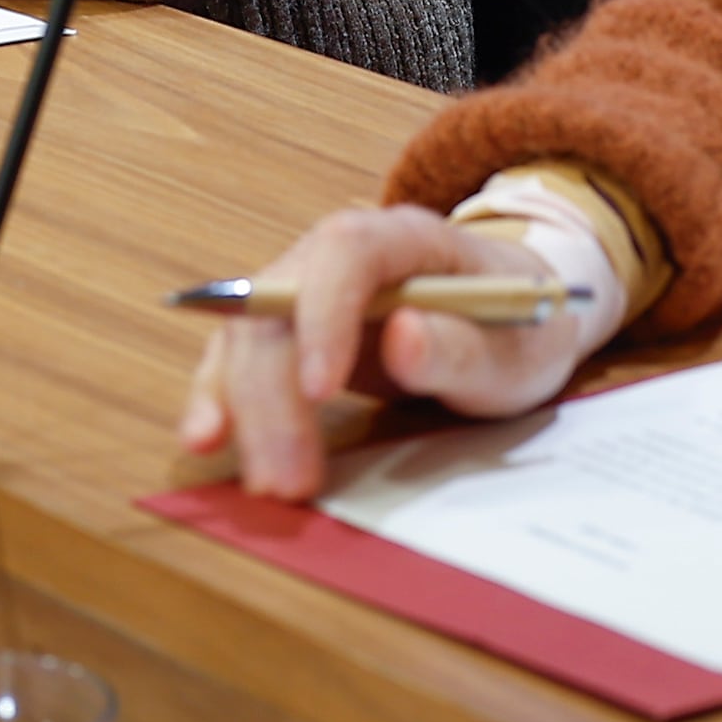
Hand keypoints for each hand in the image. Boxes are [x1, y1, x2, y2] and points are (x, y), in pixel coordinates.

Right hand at [176, 203, 605, 500]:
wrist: (510, 320)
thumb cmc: (515, 325)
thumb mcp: (516, 347)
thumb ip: (463, 346)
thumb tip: (403, 337)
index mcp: (405, 237)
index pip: (346, 250)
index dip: (323, 314)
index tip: (322, 392)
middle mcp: (339, 255)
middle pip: (280, 305)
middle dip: (275, 395)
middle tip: (291, 479)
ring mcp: (305, 293)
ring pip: (249, 335)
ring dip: (246, 410)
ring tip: (268, 485)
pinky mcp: (289, 336)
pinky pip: (240, 360)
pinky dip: (220, 399)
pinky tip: (205, 439)